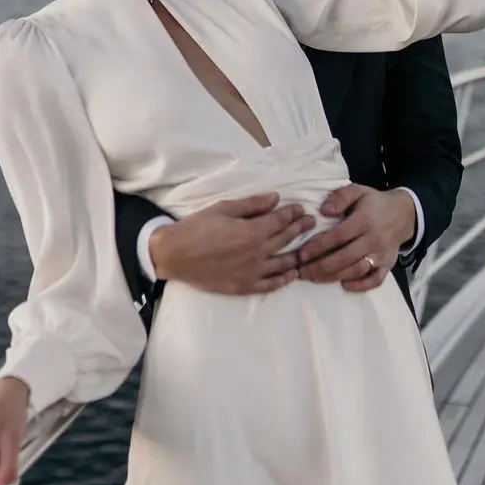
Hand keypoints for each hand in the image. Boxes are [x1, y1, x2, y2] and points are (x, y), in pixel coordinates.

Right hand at [150, 193, 315, 294]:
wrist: (174, 255)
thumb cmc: (197, 227)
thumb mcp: (223, 209)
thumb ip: (252, 205)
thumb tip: (275, 198)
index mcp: (252, 231)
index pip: (281, 221)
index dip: (292, 213)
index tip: (299, 208)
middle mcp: (257, 253)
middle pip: (285, 239)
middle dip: (300, 228)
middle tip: (310, 222)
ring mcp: (252, 272)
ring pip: (283, 263)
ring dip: (298, 254)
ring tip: (307, 248)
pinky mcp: (244, 286)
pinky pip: (270, 285)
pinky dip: (284, 279)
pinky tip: (292, 274)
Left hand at [295, 185, 416, 291]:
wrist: (405, 213)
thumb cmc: (375, 202)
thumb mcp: (358, 190)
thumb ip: (340, 198)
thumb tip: (323, 211)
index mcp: (364, 221)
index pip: (338, 237)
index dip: (318, 247)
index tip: (301, 254)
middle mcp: (374, 240)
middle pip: (345, 258)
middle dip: (321, 267)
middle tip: (302, 272)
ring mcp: (382, 254)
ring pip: (357, 270)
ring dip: (334, 277)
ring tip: (314, 278)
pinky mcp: (388, 265)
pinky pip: (376, 280)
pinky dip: (361, 286)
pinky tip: (344, 285)